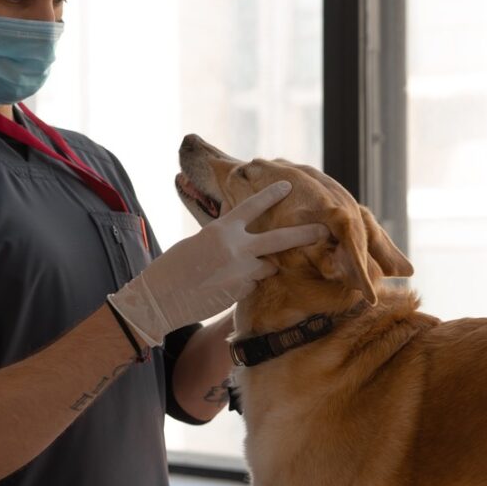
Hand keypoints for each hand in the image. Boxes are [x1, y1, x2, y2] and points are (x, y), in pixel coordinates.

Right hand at [107, 181, 328, 345]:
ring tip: (235, 270)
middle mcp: (236, 249)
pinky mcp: (242, 292)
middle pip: (280, 240)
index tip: (289, 186)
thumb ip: (222, 235)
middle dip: (305, 234)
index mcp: (222, 230)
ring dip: (262, 265)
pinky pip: (253, 283)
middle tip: (325, 230)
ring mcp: (242, 273)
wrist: (161, 298)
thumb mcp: (198, 241)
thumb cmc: (173, 267)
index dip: (272, 194)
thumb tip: (236, 230)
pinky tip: (223, 286)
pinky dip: (245, 283)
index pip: (252, 206)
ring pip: (267, 265)